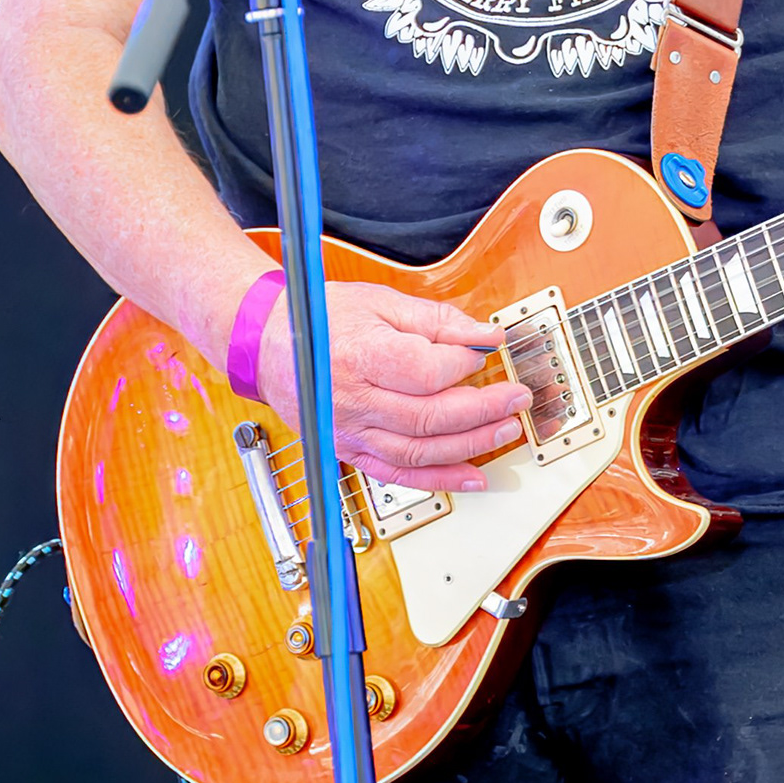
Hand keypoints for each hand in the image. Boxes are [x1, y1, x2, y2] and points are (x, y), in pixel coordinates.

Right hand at [253, 279, 529, 492]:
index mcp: (360, 355)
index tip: (484, 352)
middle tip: (516, 398)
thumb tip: (484, 335)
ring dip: (471, 446)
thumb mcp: (380, 302)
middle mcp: (353, 400)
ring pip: (419, 452)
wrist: (268, 344)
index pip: (426, 371)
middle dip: (484, 410)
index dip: (464, 364)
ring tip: (505, 431)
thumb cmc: (320, 318)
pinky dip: (439, 481)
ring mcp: (350, 431)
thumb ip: (436, 320)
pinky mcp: (350, 451)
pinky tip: (472, 477)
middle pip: (430, 416)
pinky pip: (399, 475)